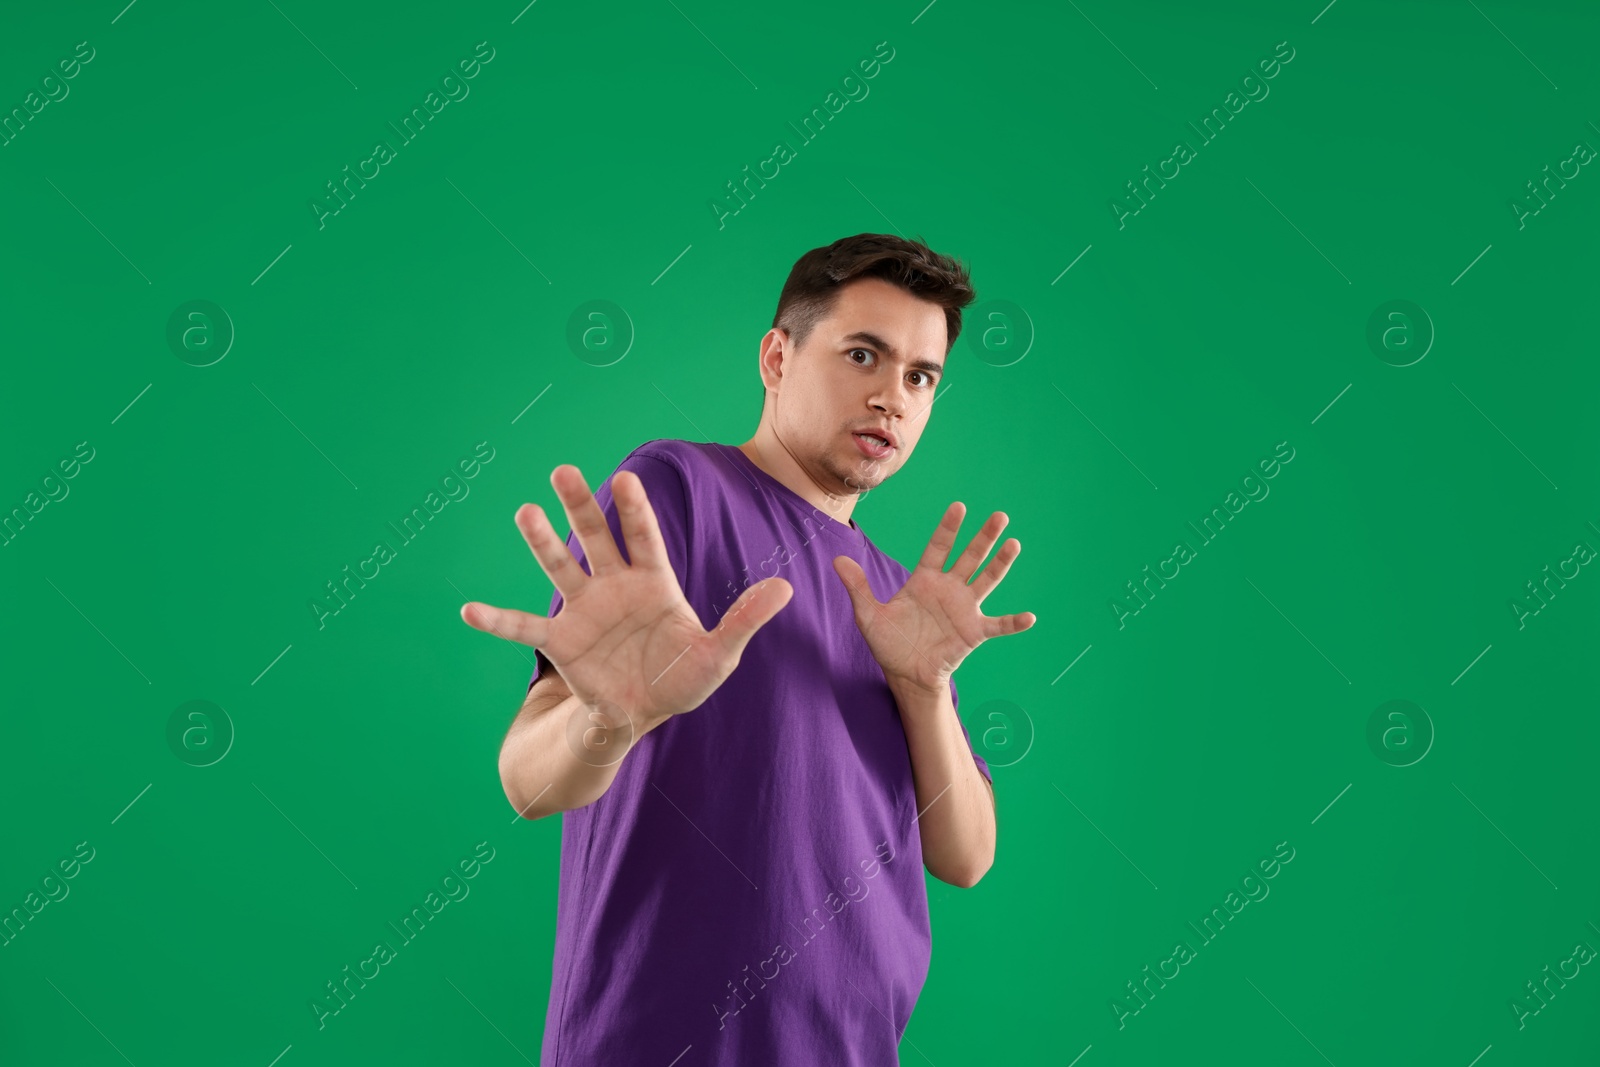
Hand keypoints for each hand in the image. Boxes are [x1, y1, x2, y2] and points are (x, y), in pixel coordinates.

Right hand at [460, 464, 793, 727]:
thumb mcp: (719, 654)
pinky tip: (468, 610)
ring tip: (524, 512)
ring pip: (560, 568)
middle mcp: (614, 586)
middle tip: (562, 470)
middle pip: (595, 537)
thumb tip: (786, 587)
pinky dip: (497, 620)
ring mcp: (584, 610)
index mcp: (654, 582)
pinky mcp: (561, 642)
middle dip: (580, 505)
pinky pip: (524, 628)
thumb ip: (745, 619)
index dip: (635, 509)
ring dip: (541, 542)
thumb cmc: (682, 678)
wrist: (642, 712)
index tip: (623, 477)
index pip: (645, 538)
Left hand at [832, 502, 1034, 694]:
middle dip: (984, 537)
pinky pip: (998, 626)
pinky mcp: (973, 633)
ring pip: (986, 581)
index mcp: (925, 579)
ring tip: (1014, 544)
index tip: (959, 507)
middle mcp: (949, 589)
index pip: (939, 547)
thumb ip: (858, 586)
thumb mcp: (868, 614)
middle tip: (1000, 516)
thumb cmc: (889, 643)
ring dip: (1000, 564)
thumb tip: (837, 560)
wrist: (904, 674)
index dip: (949, 528)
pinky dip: (1014, 622)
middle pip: (969, 557)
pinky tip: (1030, 617)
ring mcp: (964, 609)